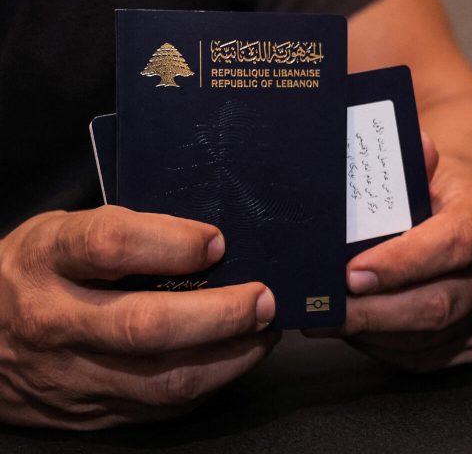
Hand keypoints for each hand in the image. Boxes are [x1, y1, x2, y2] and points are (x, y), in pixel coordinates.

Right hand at [0, 206, 276, 428]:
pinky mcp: (88, 413)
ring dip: (229, 357)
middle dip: (221, 314)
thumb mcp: (64, 231)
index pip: (113, 245)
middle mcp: (55, 320)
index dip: (173, 242)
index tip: (216, 241)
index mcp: (48, 259)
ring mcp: (70, 375)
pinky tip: (233, 358)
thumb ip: (129, 231)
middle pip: (147, 325)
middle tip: (263, 298)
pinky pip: (161, 408)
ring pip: (163, 381)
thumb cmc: (36, 272)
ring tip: (262, 330)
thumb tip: (212, 240)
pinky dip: (209, 383)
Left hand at [310, 134, 471, 370]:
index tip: (351, 273)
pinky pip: (435, 356)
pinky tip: (363, 333)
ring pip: (434, 336)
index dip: (403, 263)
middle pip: (442, 301)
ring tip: (331, 321)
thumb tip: (405, 133)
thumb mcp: (422, 163)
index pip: (453, 242)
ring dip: (376, 334)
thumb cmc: (438, 185)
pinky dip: (392, 350)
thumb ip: (409, 157)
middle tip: (324, 312)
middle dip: (376, 312)